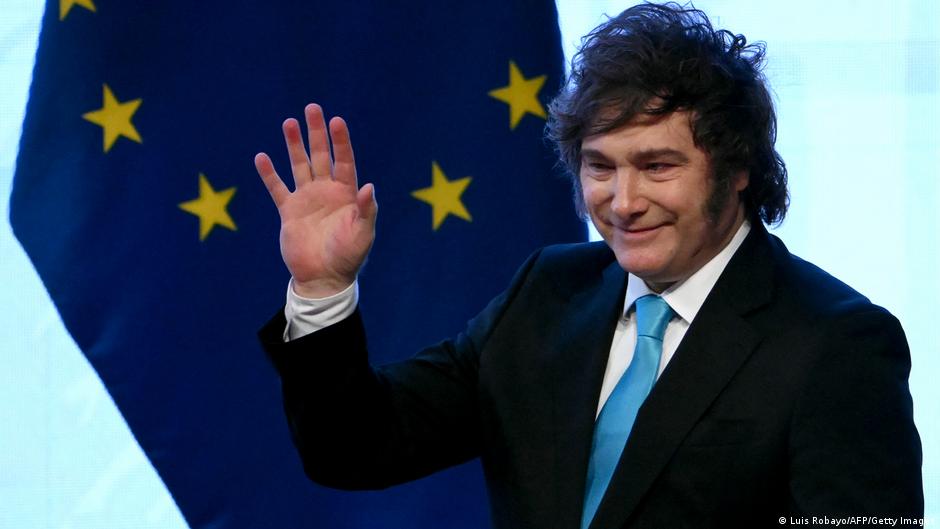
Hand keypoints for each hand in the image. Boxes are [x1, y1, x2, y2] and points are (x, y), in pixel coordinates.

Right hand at [255, 103, 376, 297]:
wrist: (324, 278)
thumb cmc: (348, 257)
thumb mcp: (362, 234)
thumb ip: (366, 211)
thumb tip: (369, 186)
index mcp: (347, 194)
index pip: (344, 161)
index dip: (341, 141)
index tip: (336, 121)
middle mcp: (327, 192)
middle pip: (322, 156)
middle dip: (317, 133)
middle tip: (312, 108)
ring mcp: (307, 200)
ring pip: (300, 165)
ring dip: (294, 146)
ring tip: (289, 123)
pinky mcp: (289, 211)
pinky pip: (277, 188)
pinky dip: (269, 174)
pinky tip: (262, 157)